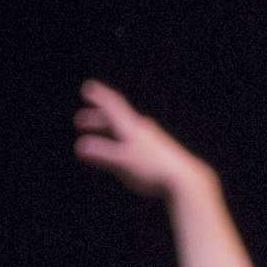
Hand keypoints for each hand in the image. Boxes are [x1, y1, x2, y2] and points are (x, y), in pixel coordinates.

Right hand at [74, 81, 215, 197]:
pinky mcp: (160, 152)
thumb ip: (102, 154)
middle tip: (81, 121)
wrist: (186, 179)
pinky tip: (124, 150)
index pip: (113, 106)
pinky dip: (122, 141)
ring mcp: (152, 140)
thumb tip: (80, 147)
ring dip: (109, 130)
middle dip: (97, 119)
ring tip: (101, 135)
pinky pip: (135, 141)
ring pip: (126, 130)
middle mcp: (143, 129)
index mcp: (131, 127)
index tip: (89, 87)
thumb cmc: (153, 169)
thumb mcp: (123, 162)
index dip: (100, 97)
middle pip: (117, 118)